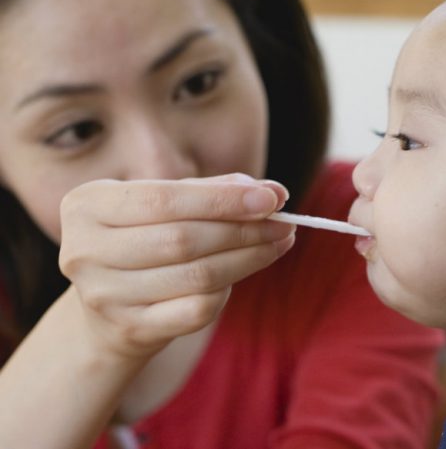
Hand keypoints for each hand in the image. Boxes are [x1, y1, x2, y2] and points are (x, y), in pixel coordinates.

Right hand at [58, 174, 294, 359]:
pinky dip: (228, 290)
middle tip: (285, 223)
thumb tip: (272, 191)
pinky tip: (243, 272)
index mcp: (87, 205)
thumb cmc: (146, 238)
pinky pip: (197, 310)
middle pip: (183, 239)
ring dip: (249, 258)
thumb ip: (214, 191)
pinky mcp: (130, 330)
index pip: (164, 199)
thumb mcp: (166, 205)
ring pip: (196, 276)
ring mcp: (104, 296)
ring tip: (279, 243)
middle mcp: (84, 251)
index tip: (272, 197)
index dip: (223, 199)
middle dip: (244, 229)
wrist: (108, 308)